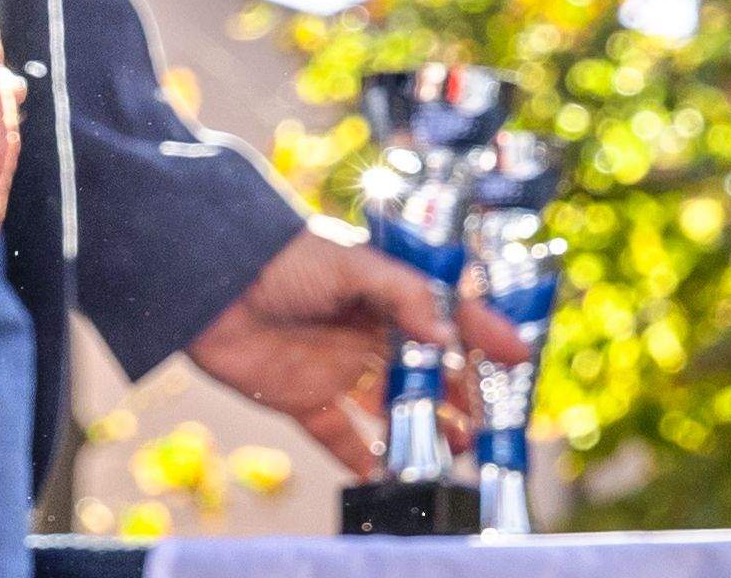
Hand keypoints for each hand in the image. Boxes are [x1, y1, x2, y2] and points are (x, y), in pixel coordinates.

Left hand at [185, 224, 533, 480]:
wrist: (211, 280)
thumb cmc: (286, 256)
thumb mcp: (352, 263)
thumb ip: (403, 297)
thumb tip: (448, 341)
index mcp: (387, 290)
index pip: (447, 315)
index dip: (484, 335)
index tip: (518, 357)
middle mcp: (369, 330)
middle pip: (426, 369)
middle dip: (460, 395)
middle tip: (489, 424)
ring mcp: (338, 367)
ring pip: (392, 406)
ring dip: (423, 428)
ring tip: (454, 453)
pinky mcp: (304, 398)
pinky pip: (341, 435)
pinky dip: (362, 457)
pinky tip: (386, 475)